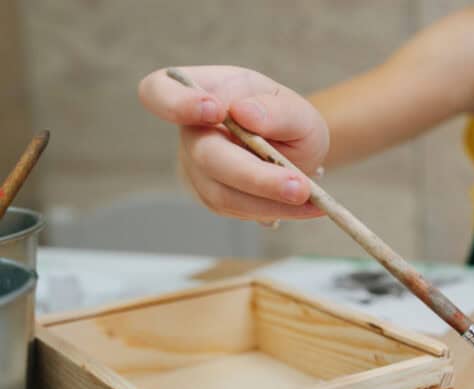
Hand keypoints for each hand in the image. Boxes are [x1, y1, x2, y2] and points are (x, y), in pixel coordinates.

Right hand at [138, 65, 327, 221]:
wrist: (293, 148)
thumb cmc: (285, 120)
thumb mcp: (295, 109)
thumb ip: (277, 110)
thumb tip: (245, 113)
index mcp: (204, 90)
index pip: (159, 91)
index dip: (176, 103)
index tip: (215, 110)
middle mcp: (192, 131)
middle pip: (204, 155)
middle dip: (254, 175)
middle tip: (299, 186)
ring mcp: (197, 167)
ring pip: (222, 192)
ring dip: (270, 200)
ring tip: (311, 198)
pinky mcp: (212, 197)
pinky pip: (238, 209)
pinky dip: (275, 210)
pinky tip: (305, 206)